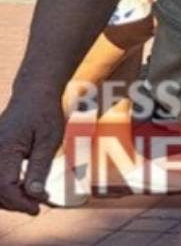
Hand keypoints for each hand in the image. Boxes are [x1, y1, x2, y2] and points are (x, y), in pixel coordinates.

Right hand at [0, 88, 65, 214]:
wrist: (33, 96)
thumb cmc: (44, 115)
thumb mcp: (50, 140)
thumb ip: (40, 168)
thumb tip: (35, 195)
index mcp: (5, 148)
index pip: (5, 185)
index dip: (20, 201)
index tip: (38, 208)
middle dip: (15, 203)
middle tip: (38, 206)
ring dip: (9, 198)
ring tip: (33, 199)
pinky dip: (5, 189)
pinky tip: (23, 191)